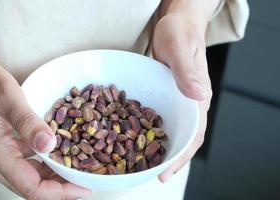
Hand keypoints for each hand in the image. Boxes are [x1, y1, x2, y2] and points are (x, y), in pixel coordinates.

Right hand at [0, 57, 90, 198]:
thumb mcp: (7, 96)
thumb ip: (28, 122)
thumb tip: (50, 146)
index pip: (32, 187)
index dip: (61, 192)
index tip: (84, 187)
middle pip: (32, 187)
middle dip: (62, 187)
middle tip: (88, 177)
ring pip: (30, 178)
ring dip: (55, 177)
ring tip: (79, 169)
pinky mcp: (0, 151)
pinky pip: (26, 165)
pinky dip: (45, 164)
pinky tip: (61, 154)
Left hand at [152, 12, 211, 180]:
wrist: (175, 23)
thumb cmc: (180, 32)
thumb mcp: (181, 48)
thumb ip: (186, 71)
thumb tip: (198, 97)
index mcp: (197, 98)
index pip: (194, 134)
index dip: (182, 156)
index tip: (166, 172)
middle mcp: (187, 104)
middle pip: (180, 138)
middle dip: (166, 159)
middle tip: (148, 174)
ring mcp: (174, 102)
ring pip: (167, 131)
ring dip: (154, 148)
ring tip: (137, 164)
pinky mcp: (162, 96)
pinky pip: (154, 118)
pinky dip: (144, 131)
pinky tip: (129, 138)